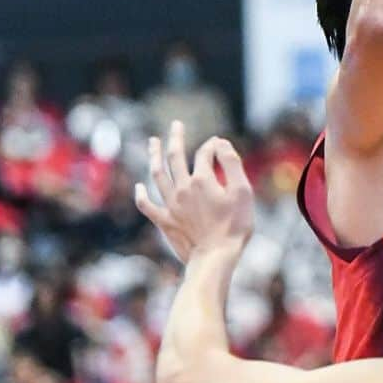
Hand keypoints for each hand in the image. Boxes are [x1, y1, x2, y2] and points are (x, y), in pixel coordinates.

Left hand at [135, 122, 253, 263]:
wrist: (216, 257)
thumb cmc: (235, 226)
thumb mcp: (243, 191)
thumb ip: (232, 164)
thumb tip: (220, 143)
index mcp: (202, 179)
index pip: (205, 153)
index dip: (213, 146)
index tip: (219, 145)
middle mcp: (182, 187)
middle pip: (175, 156)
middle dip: (176, 138)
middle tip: (176, 124)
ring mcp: (171, 204)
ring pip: (157, 174)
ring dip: (153, 156)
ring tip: (152, 142)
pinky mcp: (165, 221)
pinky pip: (148, 205)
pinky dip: (141, 195)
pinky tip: (139, 186)